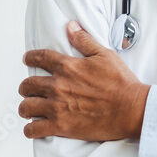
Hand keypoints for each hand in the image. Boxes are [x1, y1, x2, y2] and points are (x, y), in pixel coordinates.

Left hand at [18, 21, 150, 141]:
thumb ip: (84, 40)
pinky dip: (31, 129)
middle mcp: (58, 86)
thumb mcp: (105, 55)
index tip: (28, 59)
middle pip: (27, 84)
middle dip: (26, 86)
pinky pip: (33, 130)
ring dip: (26, 107)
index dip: (30, 58)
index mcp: (68, 67)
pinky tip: (35, 127)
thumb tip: (71, 26)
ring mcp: (57, 107)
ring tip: (31, 108)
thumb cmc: (121, 83)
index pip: (39, 58)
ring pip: (26, 107)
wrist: (130, 109)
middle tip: (30, 89)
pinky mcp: (60, 126)